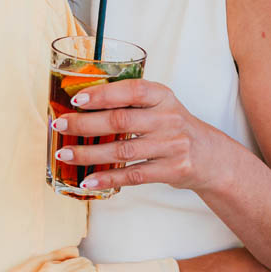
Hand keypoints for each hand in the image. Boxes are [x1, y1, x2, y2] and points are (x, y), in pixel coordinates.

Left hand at [51, 79, 221, 191]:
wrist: (211, 157)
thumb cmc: (174, 128)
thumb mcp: (161, 107)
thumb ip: (131, 104)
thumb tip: (81, 106)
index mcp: (163, 96)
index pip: (131, 90)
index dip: (103, 94)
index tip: (76, 99)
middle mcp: (169, 119)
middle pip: (120, 121)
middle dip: (85, 124)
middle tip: (59, 126)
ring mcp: (172, 146)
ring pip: (122, 150)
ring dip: (89, 154)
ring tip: (65, 154)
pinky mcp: (172, 170)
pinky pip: (133, 175)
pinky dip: (108, 178)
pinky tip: (88, 180)